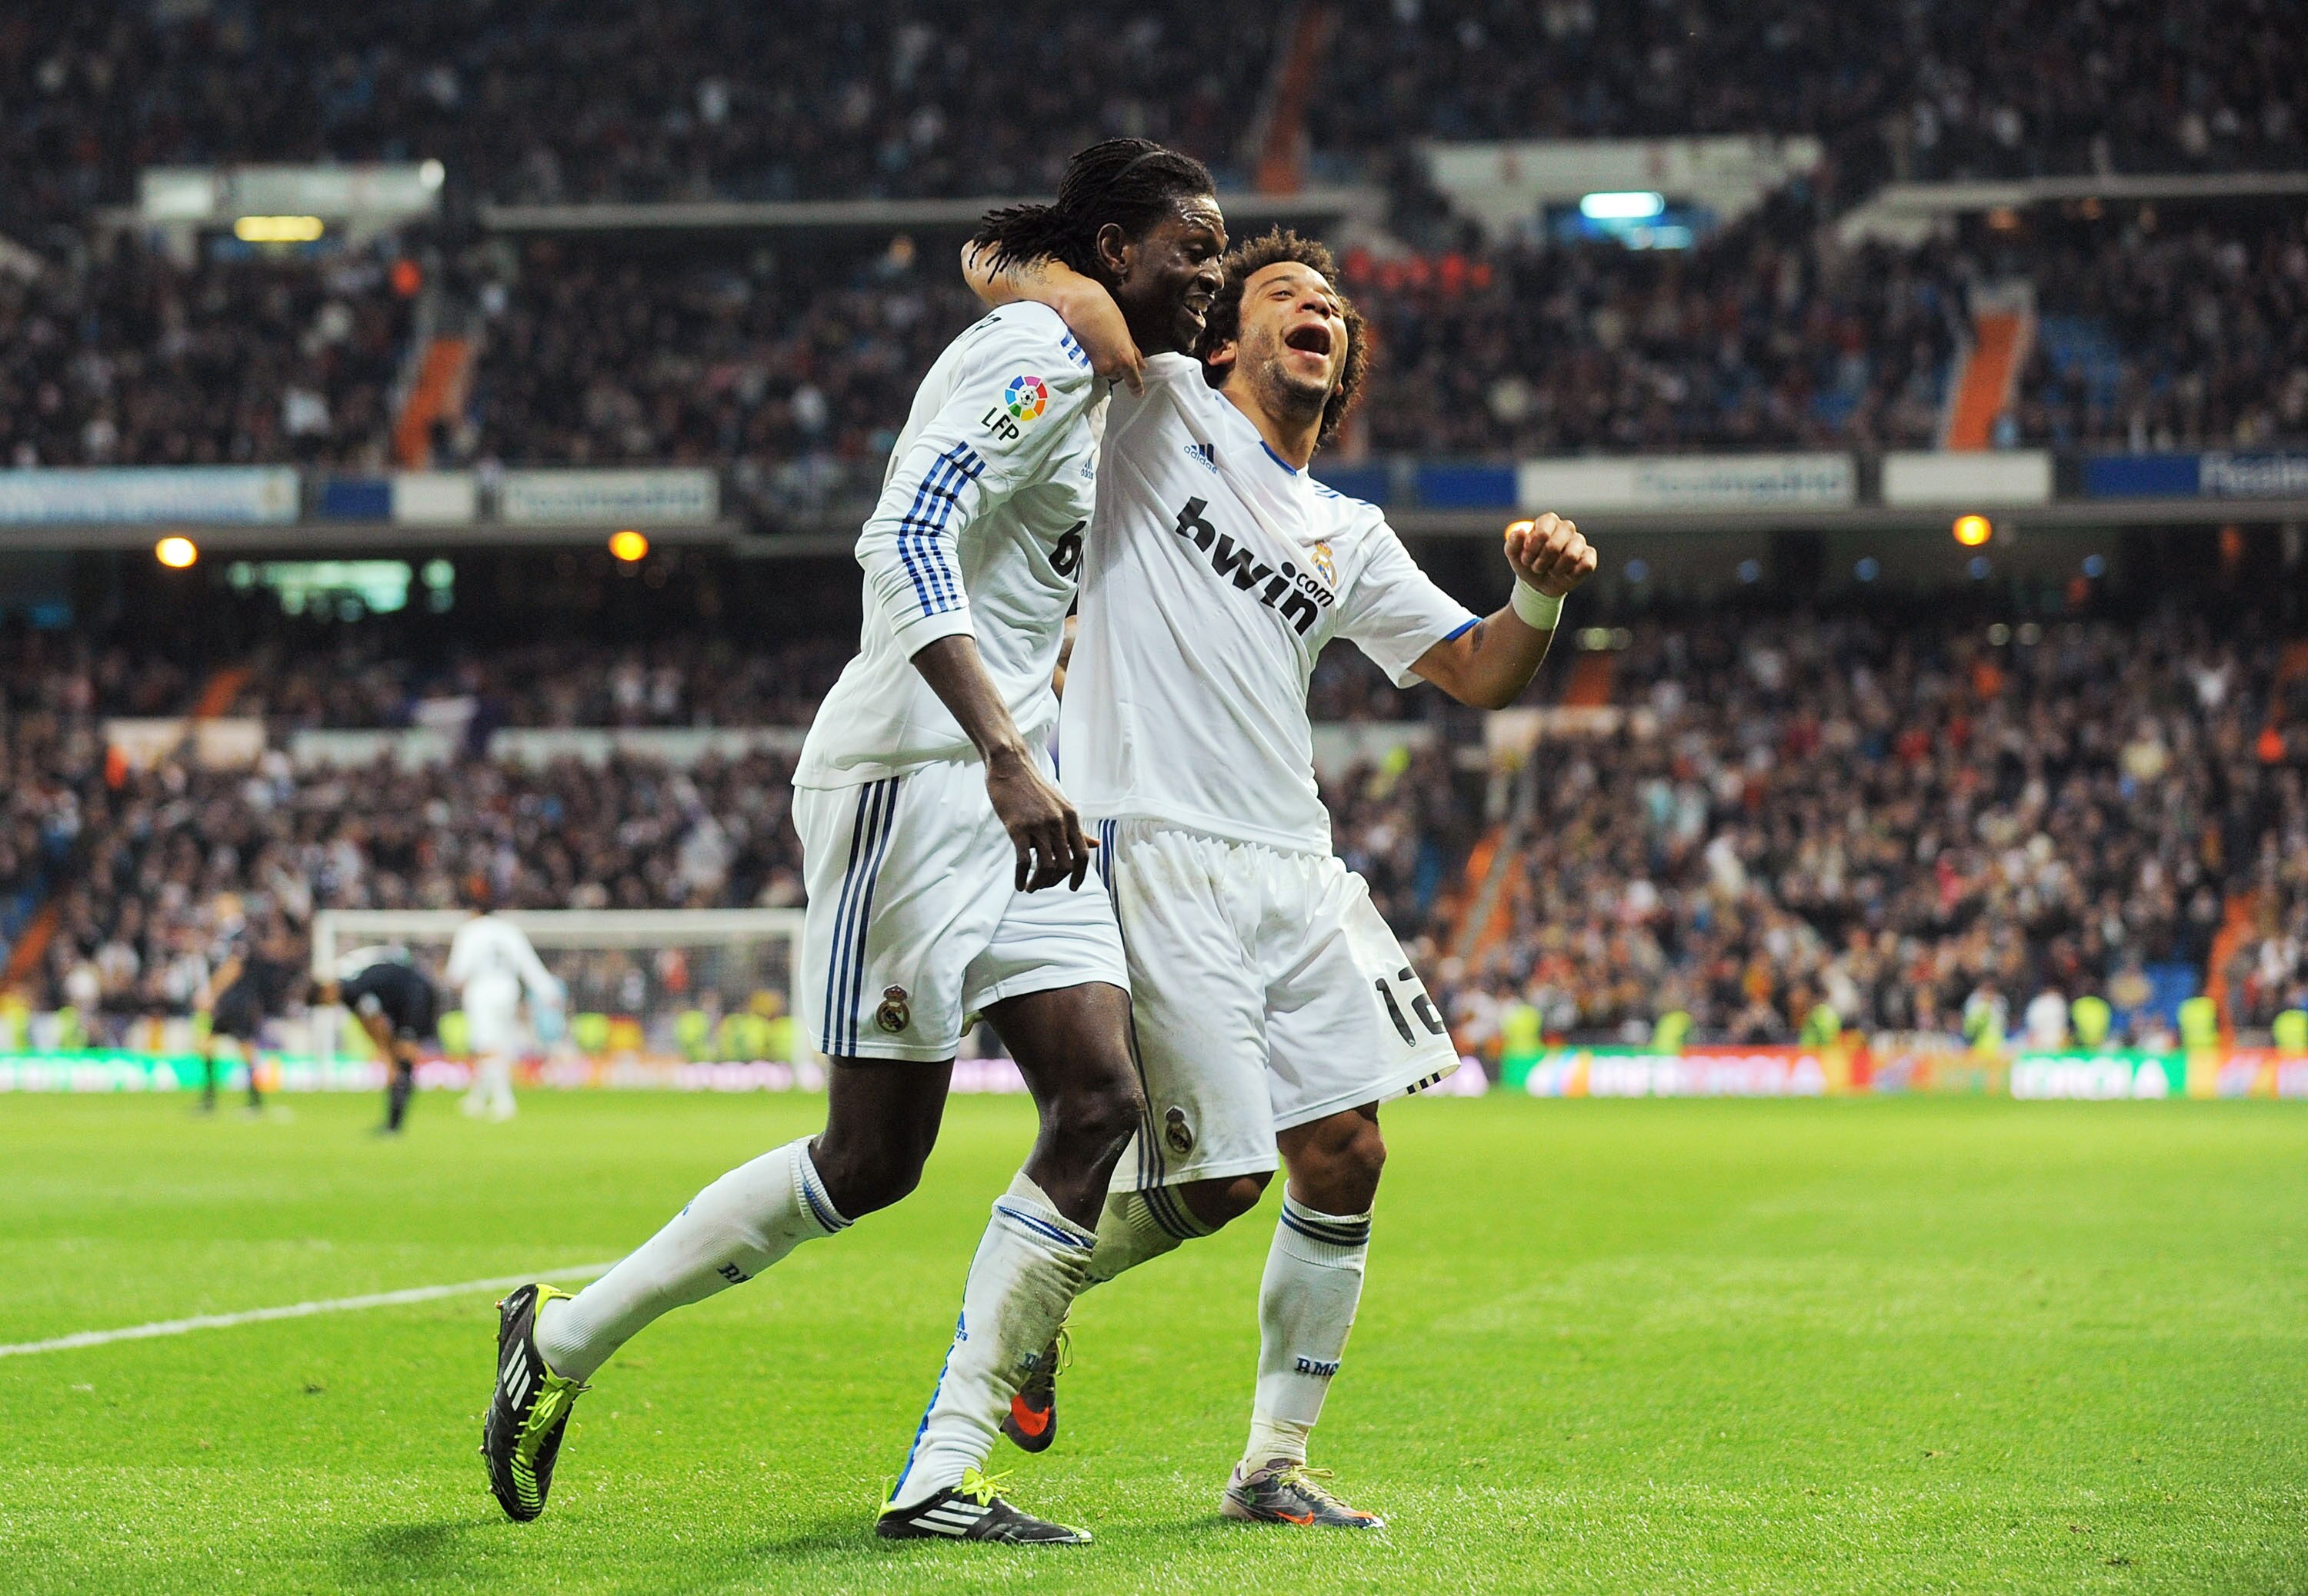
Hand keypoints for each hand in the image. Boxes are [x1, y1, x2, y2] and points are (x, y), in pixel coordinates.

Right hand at [985, 746, 1094, 891]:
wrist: (1010, 765)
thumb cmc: (1033, 788)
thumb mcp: (1061, 806)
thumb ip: (1076, 829)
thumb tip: (1096, 845)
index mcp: (1071, 817)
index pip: (1083, 855)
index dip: (1080, 875)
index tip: (1072, 887)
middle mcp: (1059, 822)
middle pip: (1065, 865)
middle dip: (1055, 882)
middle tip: (1043, 886)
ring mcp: (1039, 825)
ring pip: (1046, 867)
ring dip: (1039, 883)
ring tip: (1031, 888)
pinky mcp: (1018, 828)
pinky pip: (1024, 861)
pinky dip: (1022, 877)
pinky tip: (1019, 884)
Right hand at [1050, 273, 1143, 395]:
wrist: (1079, 303)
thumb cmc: (1103, 311)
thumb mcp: (1124, 331)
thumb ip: (1133, 351)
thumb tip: (1142, 365)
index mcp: (1124, 359)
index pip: (1133, 379)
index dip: (1136, 387)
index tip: (1138, 393)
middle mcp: (1109, 367)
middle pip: (1115, 375)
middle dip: (1114, 366)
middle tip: (1108, 347)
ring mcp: (1092, 366)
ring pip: (1100, 372)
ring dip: (1100, 363)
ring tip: (1095, 342)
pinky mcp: (1077, 363)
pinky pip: (1087, 368)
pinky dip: (1088, 360)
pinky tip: (1086, 345)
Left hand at [1504, 513, 1596, 597]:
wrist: (1539, 584)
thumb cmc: (1528, 563)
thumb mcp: (1514, 554)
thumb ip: (1513, 542)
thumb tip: (1521, 532)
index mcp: (1548, 521)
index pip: (1542, 532)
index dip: (1532, 549)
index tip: (1525, 559)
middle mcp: (1566, 527)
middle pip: (1554, 545)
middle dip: (1542, 562)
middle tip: (1537, 568)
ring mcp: (1579, 541)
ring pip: (1571, 556)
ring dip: (1556, 570)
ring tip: (1551, 571)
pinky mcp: (1589, 555)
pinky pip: (1586, 565)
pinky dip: (1572, 574)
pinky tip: (1566, 574)